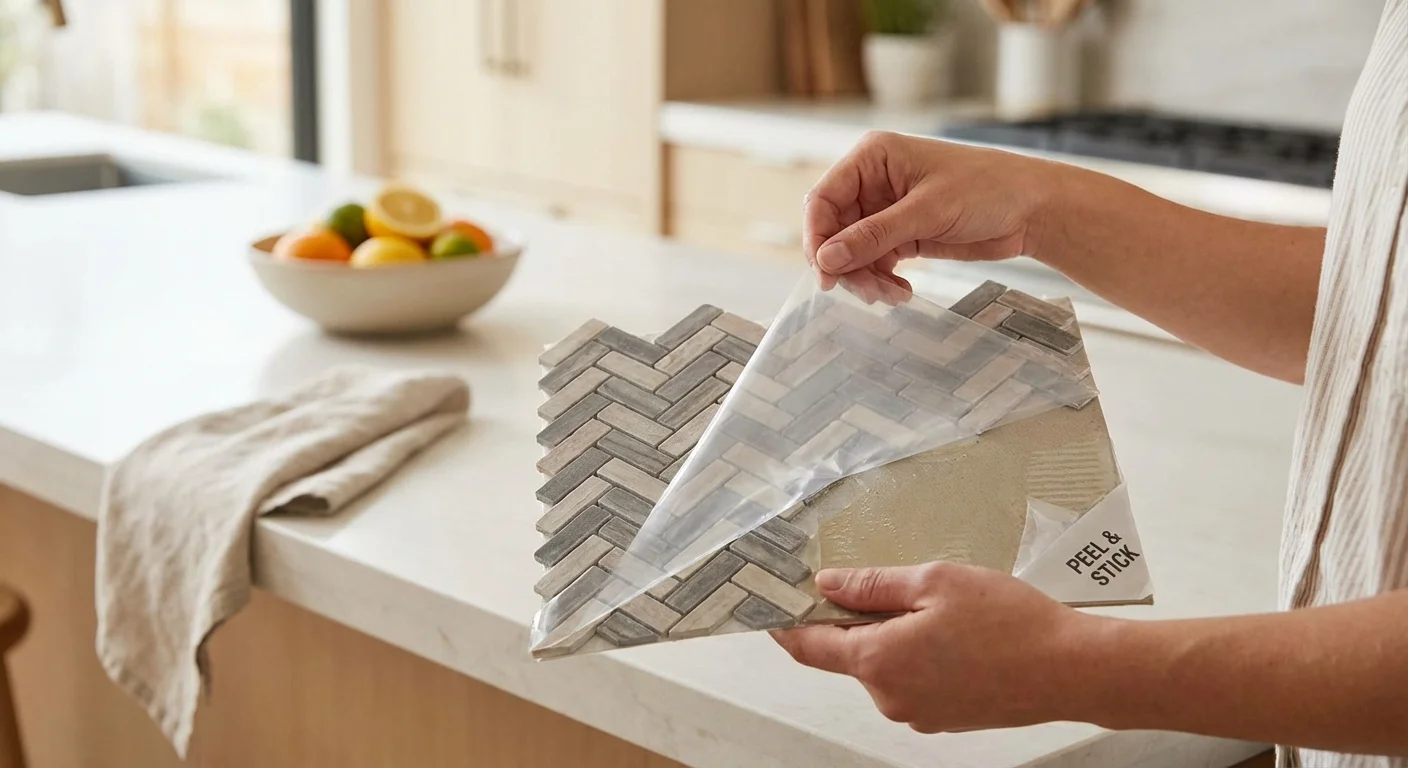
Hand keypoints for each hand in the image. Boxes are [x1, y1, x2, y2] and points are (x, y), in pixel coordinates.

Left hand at [772, 562, 1101, 732]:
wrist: (1070, 669)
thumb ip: (872, 585)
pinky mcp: (942, 718)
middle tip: (889, 582)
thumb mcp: (934, 582)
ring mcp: (916, 712)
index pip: (809, 647)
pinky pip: (913, 680)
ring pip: (885, 665)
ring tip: (941, 608)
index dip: (786, 625)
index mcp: (878, 660)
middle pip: (850, 652)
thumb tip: (828, 584)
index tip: (772, 606)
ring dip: (896, 635)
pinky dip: (920, 655)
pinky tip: (957, 634)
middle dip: (860, 618)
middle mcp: (889, 696)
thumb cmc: (1010, 624)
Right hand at [802, 131, 1066, 302]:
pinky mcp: (902, 235)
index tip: (823, 272)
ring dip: (865, 278)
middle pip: (834, 230)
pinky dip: (881, 281)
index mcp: (873, 157)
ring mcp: (886, 210)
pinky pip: (874, 262)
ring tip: (889, 296)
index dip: (817, 236)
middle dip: (845, 263)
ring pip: (852, 252)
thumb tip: (826, 258)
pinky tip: (900, 292)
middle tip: (864, 291)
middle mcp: (874, 181)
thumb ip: (873, 236)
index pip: (823, 198)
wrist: (1032, 210)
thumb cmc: (988, 189)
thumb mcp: (926, 212)